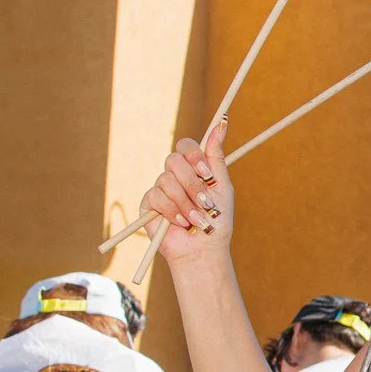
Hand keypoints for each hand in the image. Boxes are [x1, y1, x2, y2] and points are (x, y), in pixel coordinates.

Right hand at [142, 119, 234, 263]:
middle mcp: (175, 176)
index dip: (194, 156)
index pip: (185, 146)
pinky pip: (156, 197)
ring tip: (196, 219)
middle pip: (174, 161)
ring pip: (166, 180)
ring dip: (185, 202)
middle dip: (192, 184)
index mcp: (192, 169)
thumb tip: (222, 122)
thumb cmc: (216, 220)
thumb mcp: (222, 186)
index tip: (207, 175)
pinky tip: (181, 223)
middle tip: (204, 202)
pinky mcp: (148, 205)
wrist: (203, 248)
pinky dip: (172, 211)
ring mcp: (160, 189)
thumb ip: (217, 156)